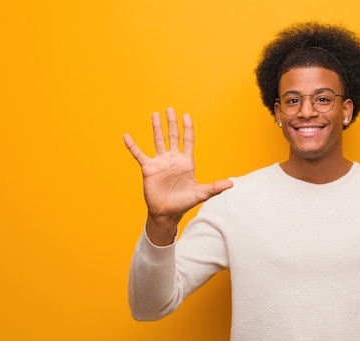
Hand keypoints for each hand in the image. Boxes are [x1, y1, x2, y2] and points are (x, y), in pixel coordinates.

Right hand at [124, 108, 232, 241]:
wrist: (167, 213)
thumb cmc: (184, 203)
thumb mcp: (201, 194)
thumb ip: (215, 187)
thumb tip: (231, 184)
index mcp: (186, 162)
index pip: (188, 141)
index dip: (188, 128)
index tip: (187, 115)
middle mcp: (173, 159)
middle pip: (173, 136)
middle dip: (172, 123)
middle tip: (170, 109)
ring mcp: (160, 163)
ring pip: (158, 141)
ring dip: (156, 128)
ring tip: (155, 114)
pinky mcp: (148, 169)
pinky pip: (139, 155)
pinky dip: (133, 146)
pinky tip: (127, 136)